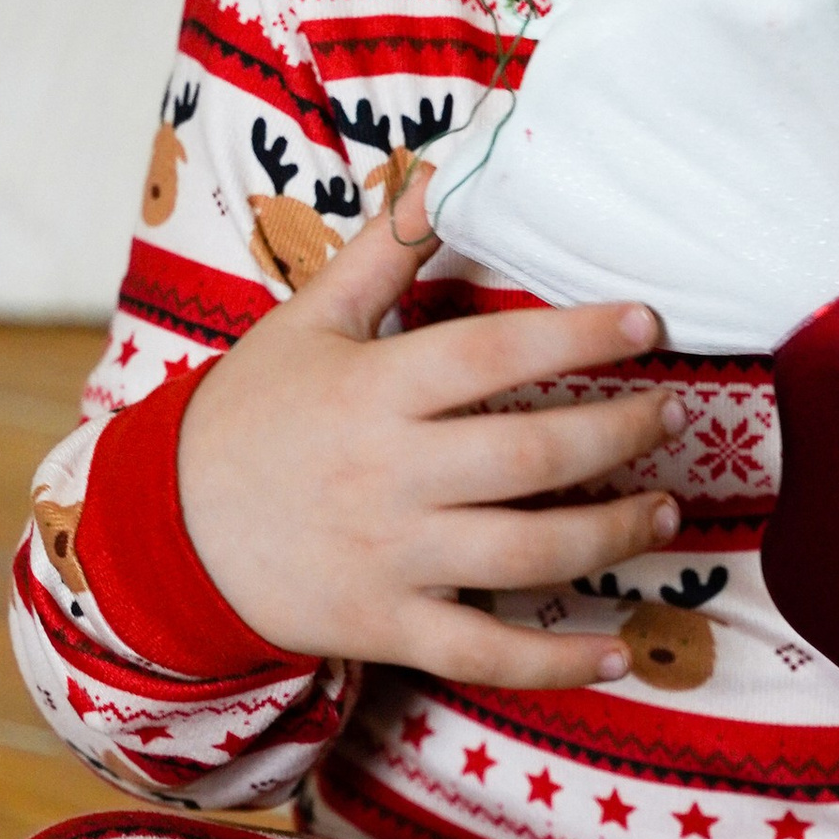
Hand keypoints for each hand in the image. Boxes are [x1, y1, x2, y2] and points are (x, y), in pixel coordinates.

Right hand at [176, 202, 683, 689]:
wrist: (165, 529)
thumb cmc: (250, 415)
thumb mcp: (307, 322)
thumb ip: (383, 253)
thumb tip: (444, 175)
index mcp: (375, 390)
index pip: (493, 354)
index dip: (579, 336)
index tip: (648, 321)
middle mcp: (390, 473)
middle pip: (531, 454)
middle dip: (620, 434)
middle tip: (674, 415)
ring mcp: (392, 556)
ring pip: (528, 552)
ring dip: (613, 533)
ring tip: (667, 513)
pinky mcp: (387, 626)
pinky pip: (485, 653)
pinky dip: (558, 663)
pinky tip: (620, 653)